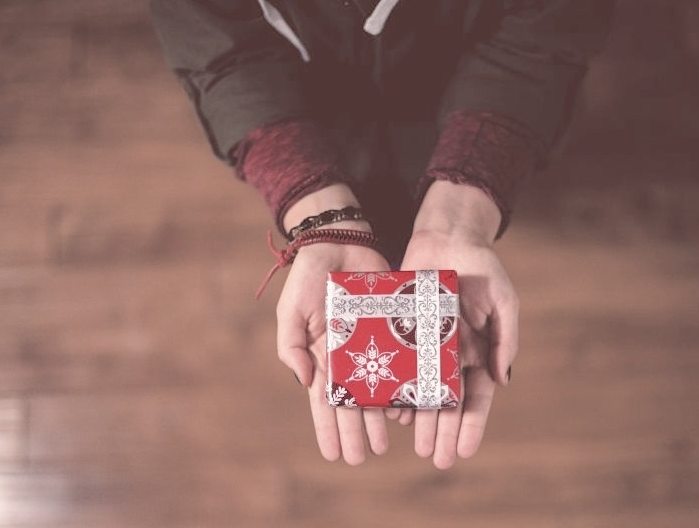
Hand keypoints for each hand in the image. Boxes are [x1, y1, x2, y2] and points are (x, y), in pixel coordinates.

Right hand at [275, 185, 390, 464]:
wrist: (341, 242)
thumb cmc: (310, 277)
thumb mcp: (292, 311)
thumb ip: (291, 345)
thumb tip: (304, 382)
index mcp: (322, 356)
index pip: (324, 401)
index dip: (328, 428)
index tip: (334, 455)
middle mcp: (348, 357)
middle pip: (352, 402)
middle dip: (356, 431)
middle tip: (363, 457)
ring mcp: (371, 345)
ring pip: (377, 389)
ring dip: (379, 416)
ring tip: (385, 443)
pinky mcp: (393, 329)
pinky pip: (400, 362)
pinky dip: (402, 384)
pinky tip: (407, 407)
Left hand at [389, 181, 518, 468]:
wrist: (447, 237)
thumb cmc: (481, 267)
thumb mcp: (502, 300)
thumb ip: (505, 338)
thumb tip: (502, 380)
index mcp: (478, 352)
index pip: (477, 398)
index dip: (472, 425)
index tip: (465, 451)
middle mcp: (451, 355)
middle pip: (448, 403)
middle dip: (445, 432)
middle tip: (437, 458)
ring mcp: (425, 346)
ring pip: (422, 391)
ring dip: (421, 419)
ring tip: (416, 443)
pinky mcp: (402, 333)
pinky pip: (398, 367)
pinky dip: (396, 389)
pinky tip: (392, 410)